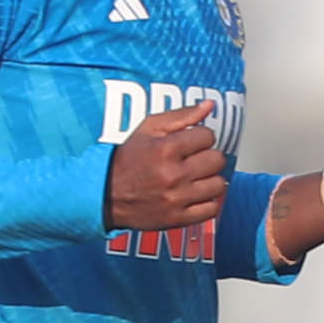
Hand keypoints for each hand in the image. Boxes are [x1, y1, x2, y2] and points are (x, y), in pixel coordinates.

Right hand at [103, 99, 228, 232]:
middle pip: (217, 160)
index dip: (201, 137)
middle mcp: (174, 174)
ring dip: (210, 179)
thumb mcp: (148, 129)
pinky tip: (196, 195)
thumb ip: (181, 115)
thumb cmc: (127, 159)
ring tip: (196, 178)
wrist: (105, 193)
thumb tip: (210, 105)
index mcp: (166, 149)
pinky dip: (207, 202)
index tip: (192, 143)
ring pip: (218, 184)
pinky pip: (212, 208)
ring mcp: (177, 198)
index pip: (208, 136)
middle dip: (208, 157)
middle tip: (195, 160)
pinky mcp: (178, 218)